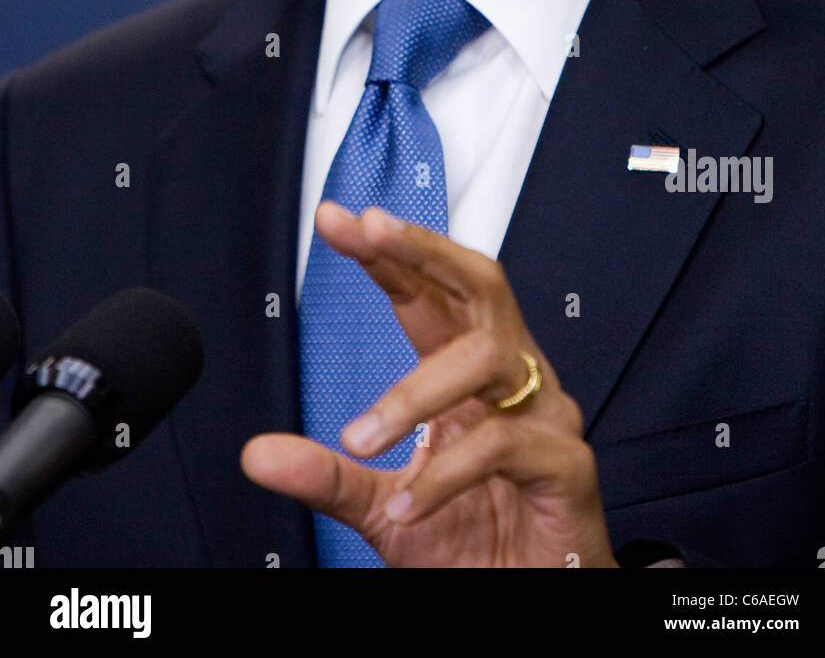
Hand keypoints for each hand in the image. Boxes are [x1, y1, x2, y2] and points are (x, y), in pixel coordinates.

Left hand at [241, 203, 618, 567]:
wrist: (526, 603)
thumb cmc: (470, 545)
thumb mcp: (380, 505)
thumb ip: (327, 473)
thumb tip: (258, 454)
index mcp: (467, 376)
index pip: (429, 294)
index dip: (388, 253)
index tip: (337, 220)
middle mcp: (510, 381)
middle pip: (479, 284)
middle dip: (423, 249)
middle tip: (370, 230)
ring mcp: (544, 416)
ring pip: (488, 357)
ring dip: (415, 391)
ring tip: (360, 436)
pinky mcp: (567, 466)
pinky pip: (504, 447)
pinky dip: (445, 476)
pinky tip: (406, 505)